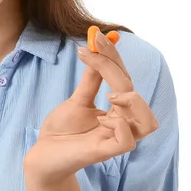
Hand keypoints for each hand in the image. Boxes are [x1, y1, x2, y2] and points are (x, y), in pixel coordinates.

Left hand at [23, 28, 158, 186]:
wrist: (42, 153)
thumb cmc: (62, 129)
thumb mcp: (78, 99)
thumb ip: (92, 79)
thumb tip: (97, 48)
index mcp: (117, 111)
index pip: (125, 80)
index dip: (114, 56)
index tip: (97, 37)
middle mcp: (121, 124)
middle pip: (136, 94)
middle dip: (115, 68)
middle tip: (91, 52)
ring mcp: (114, 140)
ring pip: (148, 122)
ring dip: (132, 101)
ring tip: (108, 94)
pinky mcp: (104, 153)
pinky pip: (127, 141)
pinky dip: (120, 126)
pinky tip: (101, 119)